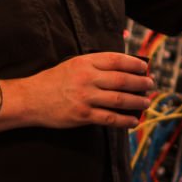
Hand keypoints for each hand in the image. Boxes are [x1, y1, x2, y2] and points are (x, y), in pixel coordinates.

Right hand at [20, 52, 155, 129]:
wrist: (30, 99)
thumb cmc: (54, 81)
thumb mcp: (73, 65)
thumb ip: (95, 66)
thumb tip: (125, 71)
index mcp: (85, 62)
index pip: (117, 60)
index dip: (135, 63)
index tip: (145, 67)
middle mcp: (87, 78)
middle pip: (122, 80)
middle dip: (141, 83)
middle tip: (151, 85)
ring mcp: (85, 97)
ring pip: (120, 99)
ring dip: (137, 101)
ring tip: (146, 102)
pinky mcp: (83, 115)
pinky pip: (110, 118)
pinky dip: (125, 120)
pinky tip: (134, 121)